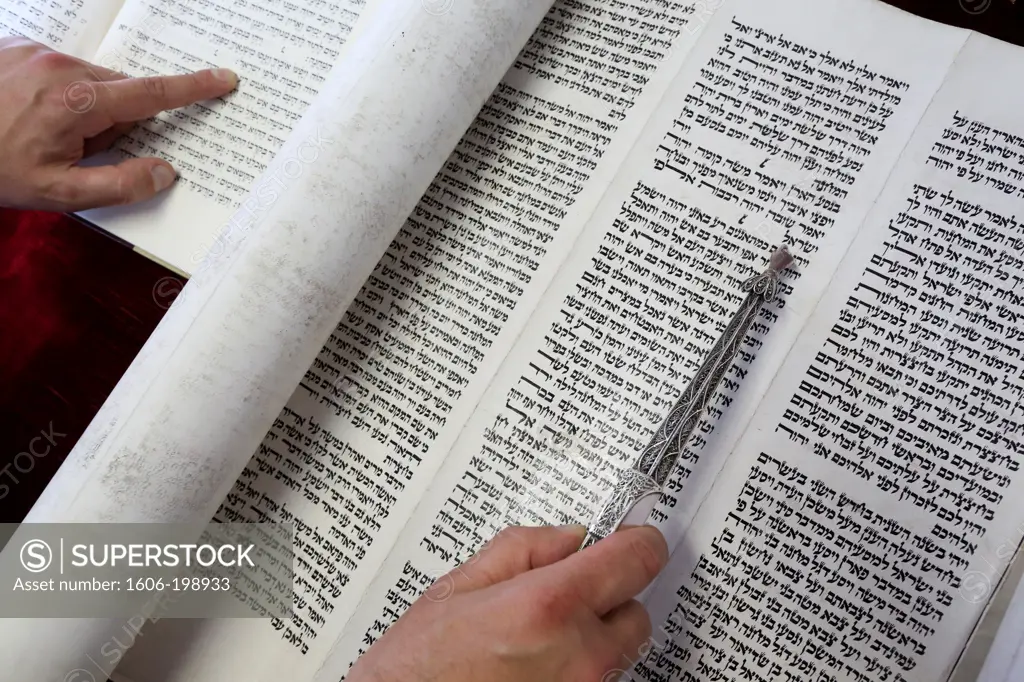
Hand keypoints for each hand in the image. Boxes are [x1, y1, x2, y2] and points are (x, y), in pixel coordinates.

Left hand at [0, 37, 237, 211]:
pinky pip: (58, 68)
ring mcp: (35, 50)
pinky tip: (26, 115)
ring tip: (41, 134)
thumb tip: (165, 172)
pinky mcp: (15, 45)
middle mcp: (60, 66)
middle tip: (77, 152)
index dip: (192, 89)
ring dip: (83, 108)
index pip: (152, 94)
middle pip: (118, 92)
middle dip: (113, 122)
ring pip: (88, 81)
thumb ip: (120, 185)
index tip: (224, 79)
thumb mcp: (59, 193)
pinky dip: (56, 93)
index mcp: (78, 102)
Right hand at [348, 525, 668, 681]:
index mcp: (548, 606)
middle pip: (637, 612)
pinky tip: (533, 666)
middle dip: (609, 597)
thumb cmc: (416, 669)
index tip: (628, 538)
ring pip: (619, 653)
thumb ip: (525, 549)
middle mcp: (578, 656)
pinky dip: (579, 669)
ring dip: (593, 638)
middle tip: (564, 595)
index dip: (635, 542)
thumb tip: (571, 537)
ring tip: (536, 639)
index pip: (637, 559)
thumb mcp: (459, 587)